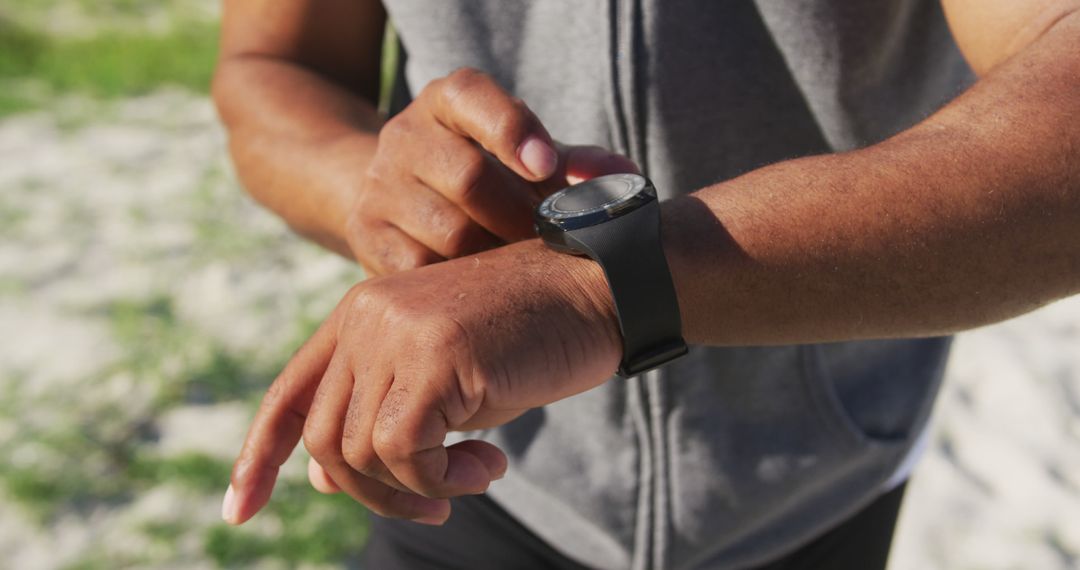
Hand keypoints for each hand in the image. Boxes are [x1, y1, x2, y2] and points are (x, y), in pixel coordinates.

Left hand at [221, 241, 620, 524]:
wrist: (601, 287)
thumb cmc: (532, 336)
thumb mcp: (448, 384)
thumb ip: (385, 418)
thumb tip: (324, 480)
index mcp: (360, 316)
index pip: (290, 394)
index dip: (258, 455)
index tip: (238, 510)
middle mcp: (365, 317)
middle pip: (325, 439)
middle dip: (374, 492)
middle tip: (439, 502)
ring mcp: (395, 330)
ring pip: (361, 453)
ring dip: (417, 489)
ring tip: (476, 475)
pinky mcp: (434, 353)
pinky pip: (405, 452)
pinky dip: (442, 480)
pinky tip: (490, 464)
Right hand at [346, 67, 637, 274]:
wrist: (402, 197)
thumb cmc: (489, 175)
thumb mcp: (530, 159)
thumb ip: (577, 164)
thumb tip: (623, 177)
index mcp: (448, 102)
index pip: (472, 97)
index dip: (512, 129)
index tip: (547, 167)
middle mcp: (405, 135)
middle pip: (468, 177)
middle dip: (518, 216)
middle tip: (545, 241)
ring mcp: (380, 185)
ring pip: (449, 233)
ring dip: (495, 256)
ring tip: (519, 266)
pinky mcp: (367, 233)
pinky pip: (422, 269)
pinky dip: (460, 284)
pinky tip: (482, 287)